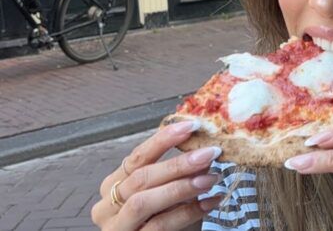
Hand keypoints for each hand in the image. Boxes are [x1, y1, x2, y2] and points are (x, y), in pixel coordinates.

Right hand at [91, 120, 223, 229]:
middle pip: (141, 178)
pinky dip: (189, 212)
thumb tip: (203, 149)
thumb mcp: (164, 191)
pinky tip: (211, 202)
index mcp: (112, 185)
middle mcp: (107, 206)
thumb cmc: (160, 217)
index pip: (136, 157)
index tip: (192, 126)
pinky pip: (160, 226)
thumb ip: (176, 173)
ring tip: (211, 178)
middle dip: (178, 164)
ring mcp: (118, 227)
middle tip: (210, 153)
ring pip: (144, 202)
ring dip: (181, 187)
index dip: (163, 140)